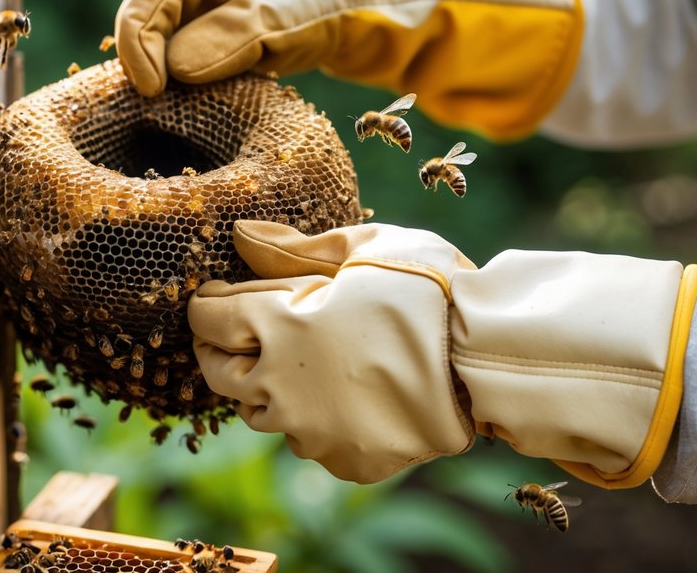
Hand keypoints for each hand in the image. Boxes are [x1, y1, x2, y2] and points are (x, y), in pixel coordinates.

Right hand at [115, 0, 584, 140]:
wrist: (356, 16)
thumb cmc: (320, 8)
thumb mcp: (279, 22)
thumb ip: (229, 40)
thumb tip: (174, 71)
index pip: (146, 4)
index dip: (138, 47)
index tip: (153, 90)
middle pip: (145, 28)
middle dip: (145, 67)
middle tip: (156, 111)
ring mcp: (198, 15)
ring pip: (160, 52)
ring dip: (162, 83)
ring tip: (169, 115)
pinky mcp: (209, 44)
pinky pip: (181, 68)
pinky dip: (181, 90)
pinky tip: (189, 113)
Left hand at [188, 220, 476, 482]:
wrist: (489, 360)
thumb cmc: (430, 289)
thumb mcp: (364, 247)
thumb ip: (294, 247)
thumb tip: (239, 235)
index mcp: (279, 327)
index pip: (209, 319)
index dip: (207, 303)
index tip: (216, 294)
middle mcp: (282, 385)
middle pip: (217, 373)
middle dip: (216, 348)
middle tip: (232, 332)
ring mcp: (312, 431)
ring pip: (258, 414)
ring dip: (261, 388)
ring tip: (285, 365)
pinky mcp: (344, 460)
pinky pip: (309, 442)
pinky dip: (312, 420)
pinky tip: (336, 397)